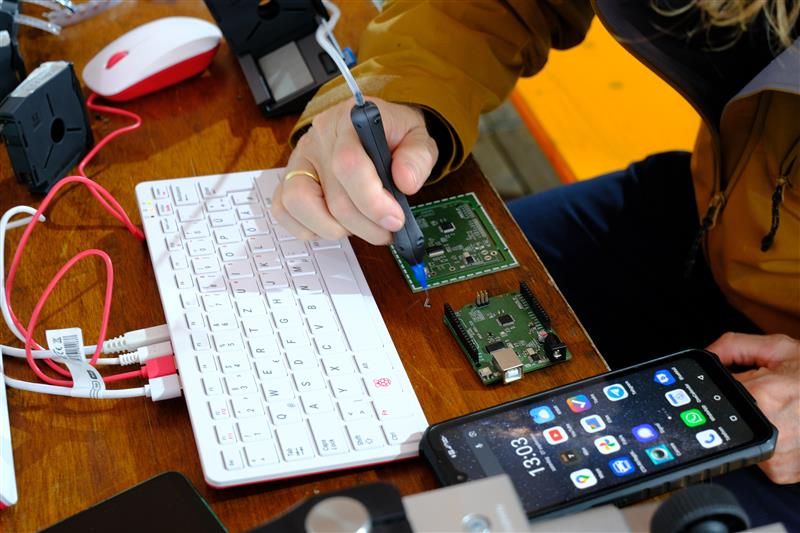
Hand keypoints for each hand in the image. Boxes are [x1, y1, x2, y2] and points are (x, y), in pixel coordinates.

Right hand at [272, 97, 437, 244]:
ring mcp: (300, 160)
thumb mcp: (417, 138)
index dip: (372, 201)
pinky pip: (283, 210)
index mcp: (350, 121)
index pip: (349, 164)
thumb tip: (406, 182)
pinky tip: (334, 224)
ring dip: (334, 228)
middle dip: (366, 224)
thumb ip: (417, 157)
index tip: (394, 219)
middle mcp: (320, 138)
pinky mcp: (289, 179)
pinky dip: (308, 227)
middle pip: (333, 196)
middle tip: (387, 229)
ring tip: (359, 226)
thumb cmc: (393, 135)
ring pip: (299, 204)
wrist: (375, 129)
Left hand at [707, 332, 799, 483]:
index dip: (725, 385)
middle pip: (726, 417)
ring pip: (741, 436)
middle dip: (740, 405)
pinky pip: (759, 456)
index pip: (712, 394)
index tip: (741, 383)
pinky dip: (768, 443)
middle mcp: (767, 430)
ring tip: (782, 412)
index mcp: (761, 396)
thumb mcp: (779, 349)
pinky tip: (786, 429)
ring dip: (754, 425)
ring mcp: (775, 456)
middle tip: (769, 398)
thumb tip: (705, 354)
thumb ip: (734, 346)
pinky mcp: (781, 473)